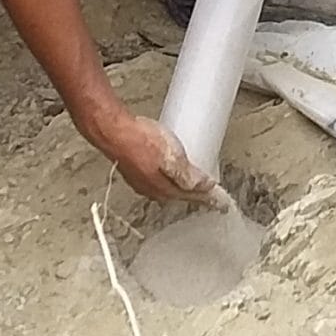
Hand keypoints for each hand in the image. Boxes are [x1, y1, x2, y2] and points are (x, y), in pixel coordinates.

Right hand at [87, 111, 224, 207]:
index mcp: (165, 189)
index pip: (193, 197)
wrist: (113, 132)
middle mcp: (153, 190)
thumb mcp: (172, 156)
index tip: (222, 203)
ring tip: (195, 183)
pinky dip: (171, 179)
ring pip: (169, 189)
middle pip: (181, 195)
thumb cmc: (140, 141)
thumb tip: (206, 187)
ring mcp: (143, 182)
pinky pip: (160, 180)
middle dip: (196, 195)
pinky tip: (172, 170)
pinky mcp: (136, 172)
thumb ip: (188, 175)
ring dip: (183, 187)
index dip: (210, 198)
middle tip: (211, 194)